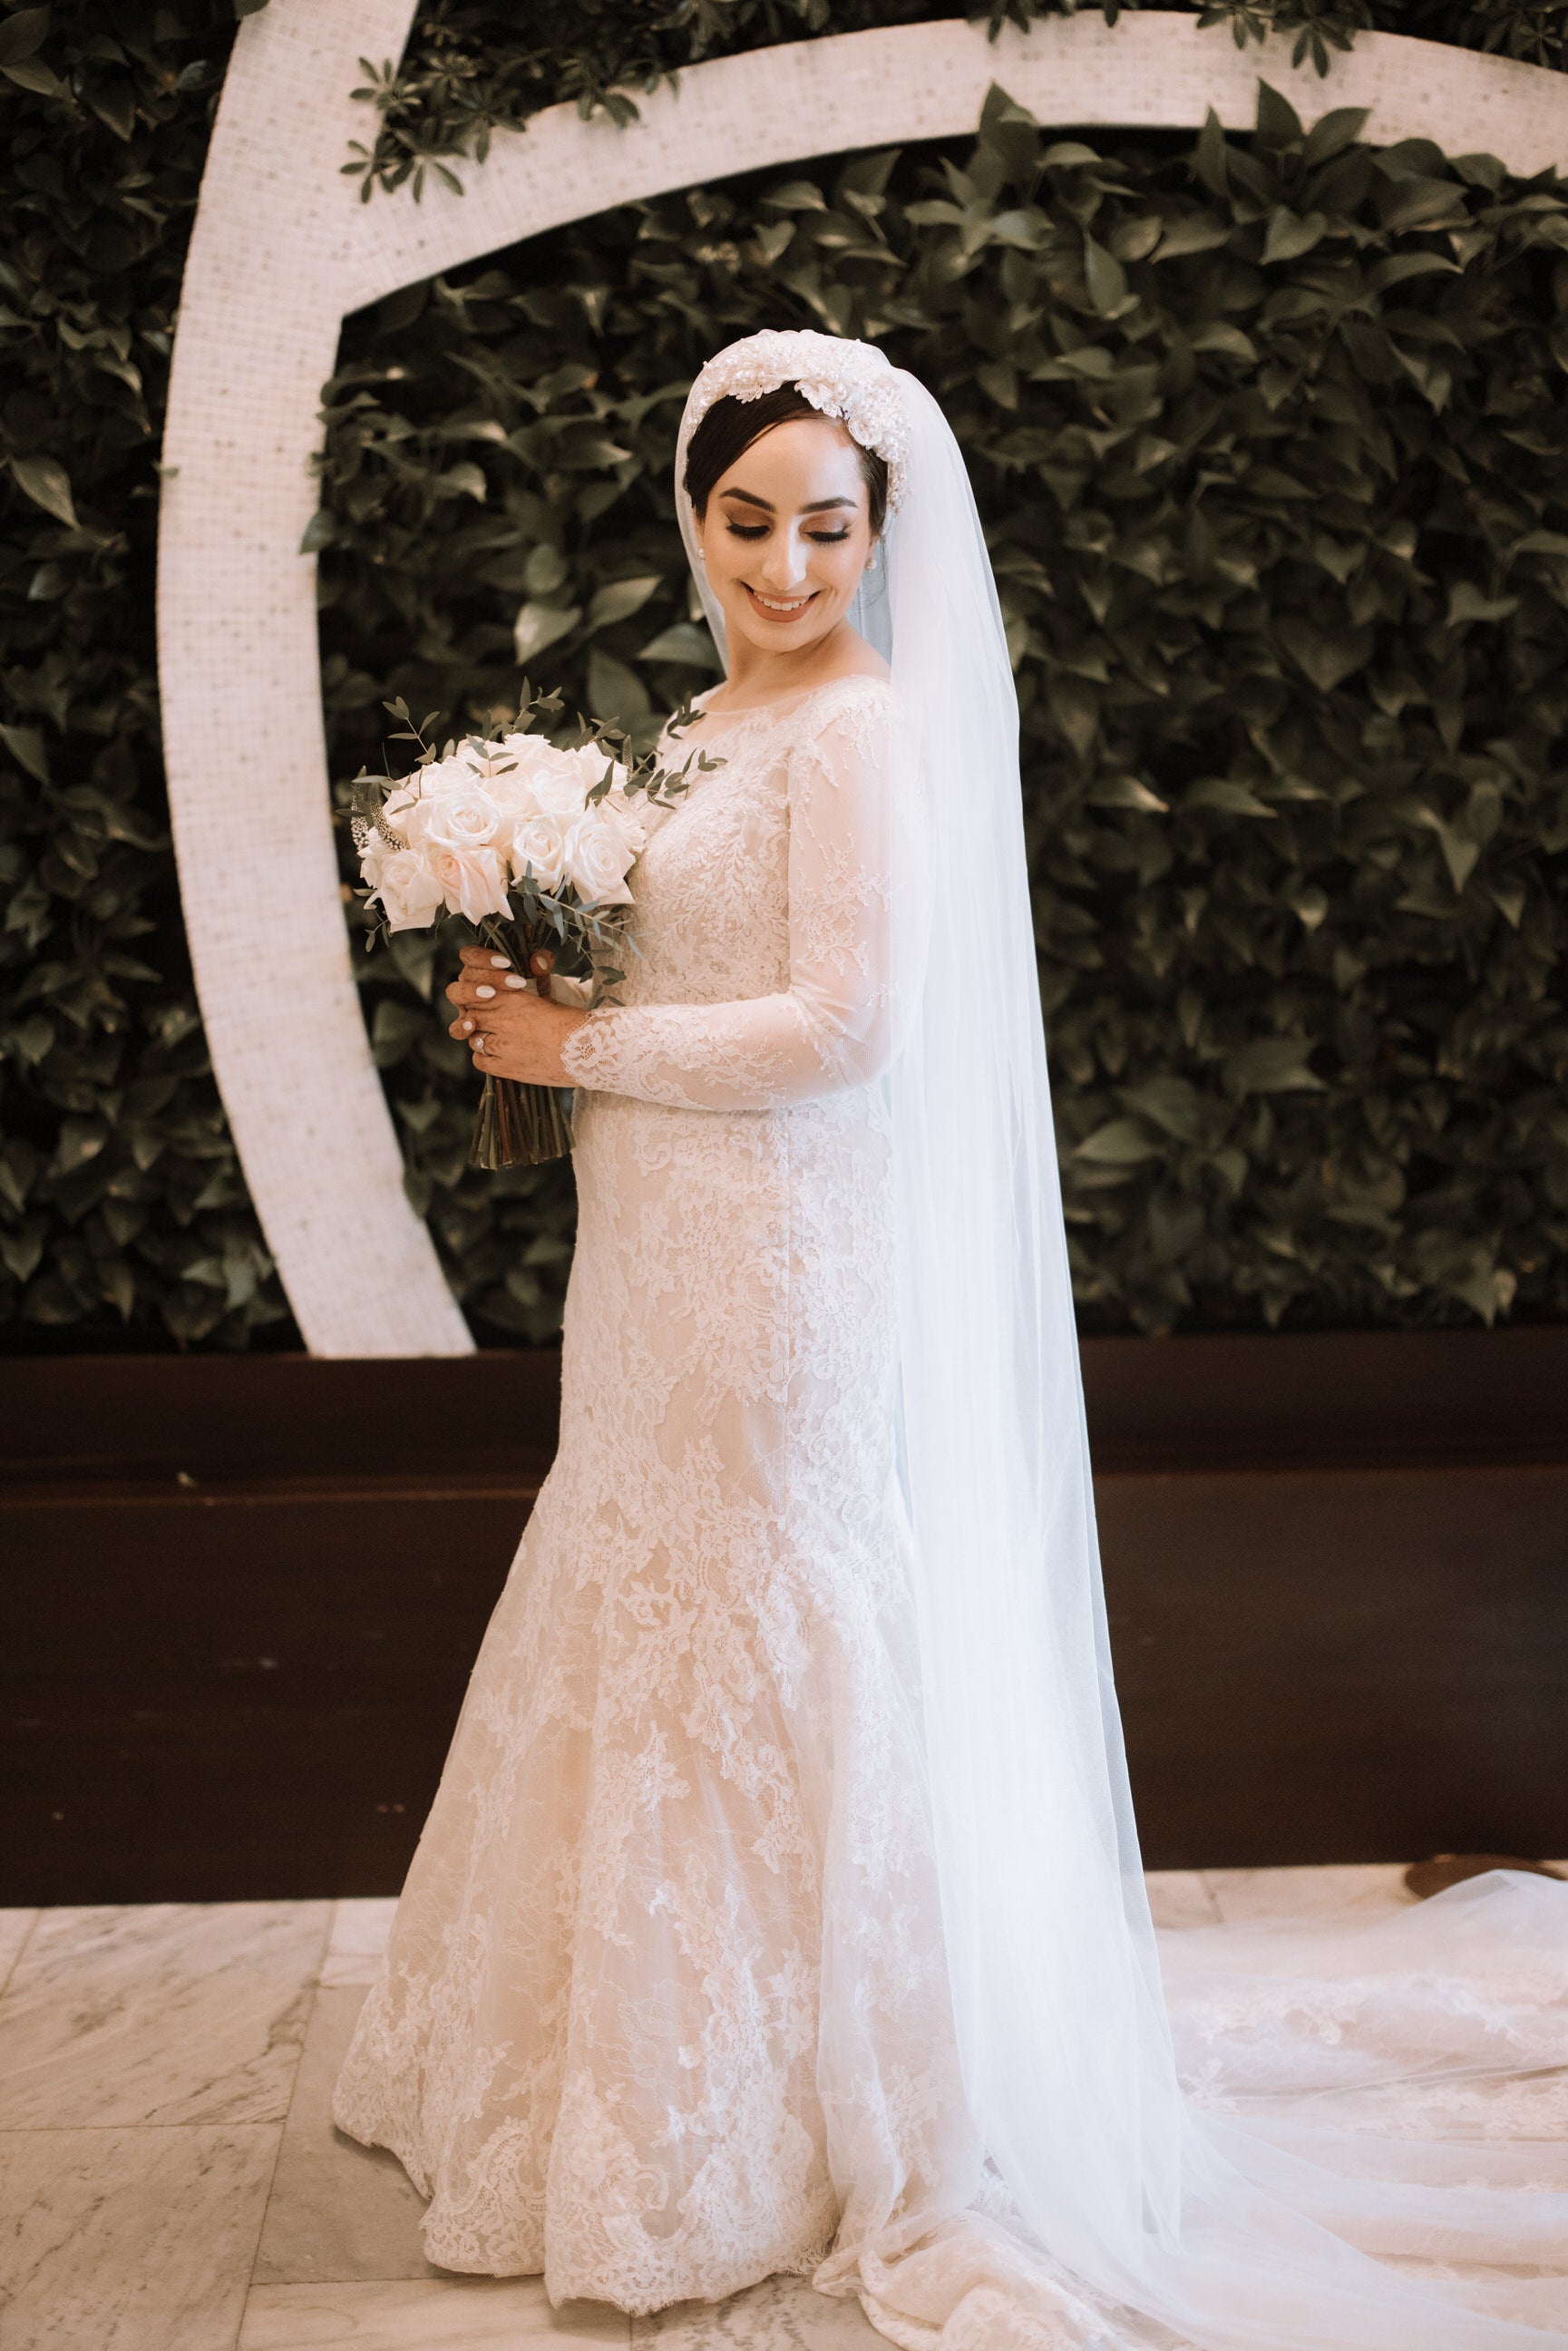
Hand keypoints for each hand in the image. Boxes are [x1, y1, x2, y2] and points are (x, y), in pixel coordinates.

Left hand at [446, 945, 586, 1085]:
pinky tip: (496, 1055)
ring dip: (482, 1038)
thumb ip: (539, 976)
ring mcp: (502, 1045)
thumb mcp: (553, 995)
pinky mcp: (506, 1067)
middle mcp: (503, 1019)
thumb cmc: (572, 1022)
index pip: (478, 994)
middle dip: (478, 1019)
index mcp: (513, 997)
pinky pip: (479, 1061)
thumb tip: (537, 959)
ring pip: (473, 1038)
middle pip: (472, 1015)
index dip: (479, 999)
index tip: (488, 1003)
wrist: (587, 1052)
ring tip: (498, 1040)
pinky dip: (483, 1057)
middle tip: (491, 1023)